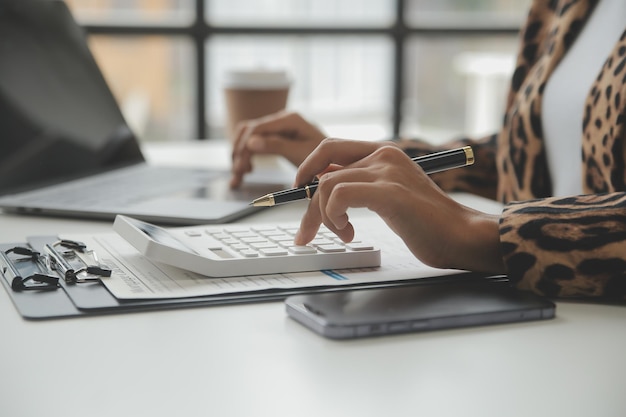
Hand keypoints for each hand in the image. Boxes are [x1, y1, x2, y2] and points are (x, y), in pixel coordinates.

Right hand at [230, 111, 325, 187]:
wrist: (339, 161)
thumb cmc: (327, 158)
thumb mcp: (302, 154)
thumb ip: (277, 146)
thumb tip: (251, 142)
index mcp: (289, 119)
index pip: (256, 128)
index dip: (245, 148)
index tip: (241, 169)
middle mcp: (282, 118)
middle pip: (248, 130)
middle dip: (239, 152)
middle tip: (238, 174)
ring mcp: (279, 126)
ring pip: (248, 135)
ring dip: (240, 153)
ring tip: (240, 174)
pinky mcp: (278, 136)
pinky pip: (256, 142)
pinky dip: (247, 155)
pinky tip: (247, 171)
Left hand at [293, 138, 504, 273]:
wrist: (462, 236)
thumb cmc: (427, 223)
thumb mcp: (389, 196)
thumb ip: (361, 187)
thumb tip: (322, 192)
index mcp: (384, 153)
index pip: (330, 149)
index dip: (308, 169)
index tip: (300, 193)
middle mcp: (384, 155)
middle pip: (323, 170)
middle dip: (307, 204)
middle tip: (304, 233)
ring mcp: (387, 171)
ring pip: (326, 185)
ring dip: (325, 217)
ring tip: (344, 233)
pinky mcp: (388, 192)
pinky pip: (338, 196)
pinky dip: (334, 217)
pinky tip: (350, 232)